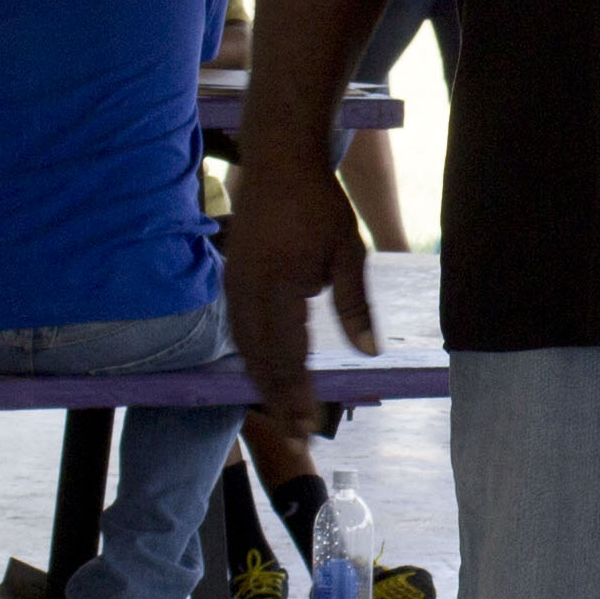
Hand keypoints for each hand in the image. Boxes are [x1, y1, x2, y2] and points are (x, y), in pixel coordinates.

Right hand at [227, 152, 376, 440]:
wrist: (277, 161)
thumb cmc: (319, 204)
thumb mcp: (349, 252)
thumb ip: (355, 306)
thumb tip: (367, 354)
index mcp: (280, 287)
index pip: (289, 356)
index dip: (298, 396)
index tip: (311, 428)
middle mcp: (249, 292)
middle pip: (262, 361)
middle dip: (279, 401)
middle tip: (299, 437)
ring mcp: (235, 286)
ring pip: (246, 349)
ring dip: (264, 383)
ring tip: (283, 414)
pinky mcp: (231, 280)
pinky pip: (239, 330)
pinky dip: (253, 358)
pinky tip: (266, 373)